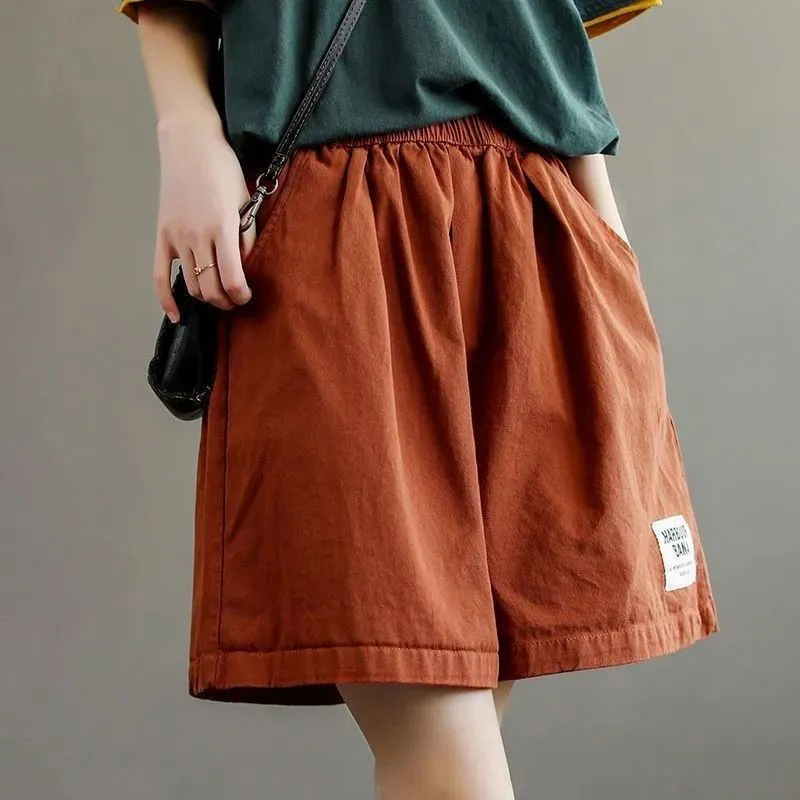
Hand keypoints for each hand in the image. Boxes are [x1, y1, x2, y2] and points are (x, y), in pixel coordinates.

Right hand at [152, 113, 255, 320]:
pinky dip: (166, 299)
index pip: (232, 279)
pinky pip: (159, 275)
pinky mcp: (162, 235)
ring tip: (218, 297)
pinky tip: (175, 315)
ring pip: (191, 285)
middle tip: (235, 300)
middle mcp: (197, 236)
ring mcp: (176, 237)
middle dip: (226, 301)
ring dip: (206, 298)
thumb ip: (247, 236)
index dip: (241, 295)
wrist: (189, 143)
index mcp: (222, 228)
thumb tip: (247, 269)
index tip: (247, 296)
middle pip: (211, 288)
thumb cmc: (223, 169)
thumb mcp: (245, 201)